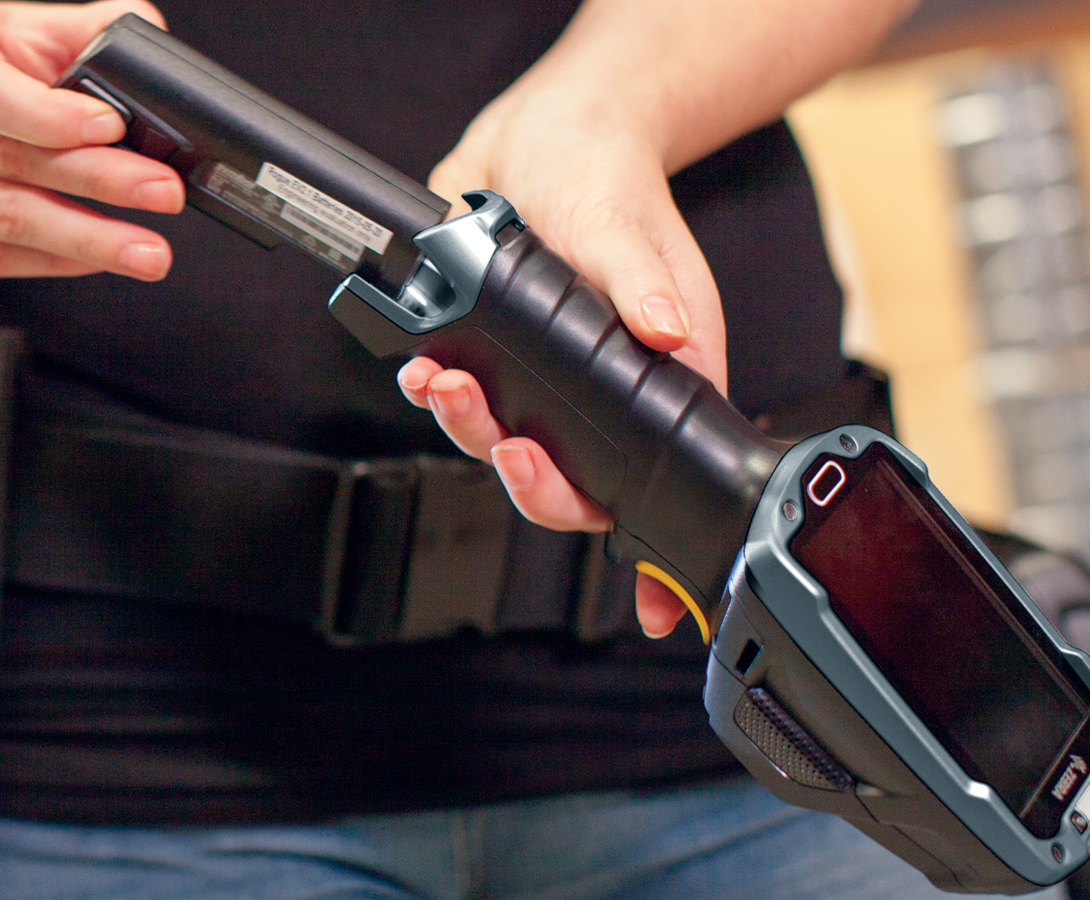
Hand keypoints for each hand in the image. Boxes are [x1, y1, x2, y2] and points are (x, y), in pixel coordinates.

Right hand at [0, 0, 184, 277]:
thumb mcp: (29, 25)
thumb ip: (90, 32)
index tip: (115, 127)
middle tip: (165, 195)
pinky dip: (50, 262)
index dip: (50, 116)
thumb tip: (152, 51)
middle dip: (98, 181)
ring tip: (148, 253)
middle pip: (4, 159)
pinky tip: (97, 259)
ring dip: (84, 240)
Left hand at [400, 68, 729, 639]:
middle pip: (568, 486)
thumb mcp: (635, 232)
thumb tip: (668, 335)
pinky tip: (421, 373)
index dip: (653, 555)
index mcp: (656, 387)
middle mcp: (595, 399)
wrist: (546, 136)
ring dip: (471, 434)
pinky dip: (433, 395)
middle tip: (516, 451)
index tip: (652, 602)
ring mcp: (536, 384)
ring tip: (448, 389)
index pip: (653, 485)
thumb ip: (650, 287)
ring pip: (503, 448)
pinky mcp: (485, 357)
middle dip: (535, 482)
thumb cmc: (613, 186)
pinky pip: (458, 401)